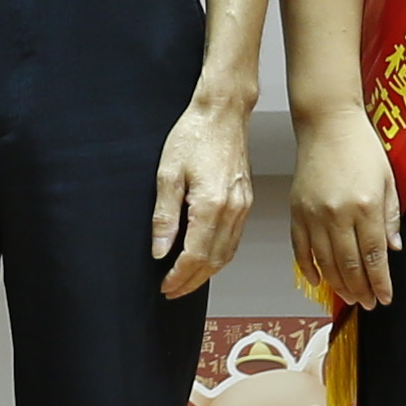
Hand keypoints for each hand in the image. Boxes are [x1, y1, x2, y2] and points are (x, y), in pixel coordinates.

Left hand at [150, 92, 253, 299]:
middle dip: (191, 282)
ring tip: (185, 281)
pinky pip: (234, 240)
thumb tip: (159, 250)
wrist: (222, 113)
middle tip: (171, 291)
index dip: (178, 276)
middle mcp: (232, 211)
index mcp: (211, 206)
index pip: (194, 256)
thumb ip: (164, 216)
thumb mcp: (167, 174)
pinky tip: (206, 259)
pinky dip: (219, 257)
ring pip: (226, 254)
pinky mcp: (246, 202)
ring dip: (206, 273)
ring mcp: (243, 207)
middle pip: (213, 262)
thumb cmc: (194, 136)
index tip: (164, 286)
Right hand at [285, 101, 399, 308]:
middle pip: (350, 265)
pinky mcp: (297, 211)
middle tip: (368, 304)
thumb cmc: (361, 147)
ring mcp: (314, 214)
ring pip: (326, 262)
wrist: (328, 123)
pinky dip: (308, 268)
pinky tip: (318, 280)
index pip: (375, 256)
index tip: (384, 297)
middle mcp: (338, 214)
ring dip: (339, 284)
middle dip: (361, 290)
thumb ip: (391, 217)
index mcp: (366, 206)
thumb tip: (393, 249)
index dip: (380, 282)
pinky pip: (301, 248)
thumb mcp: (388, 180)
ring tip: (349, 297)